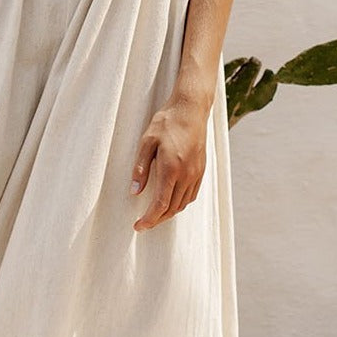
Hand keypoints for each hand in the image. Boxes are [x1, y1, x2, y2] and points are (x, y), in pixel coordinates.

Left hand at [129, 96, 208, 230]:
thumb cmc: (167, 122)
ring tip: (154, 215)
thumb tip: (135, 191)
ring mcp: (196, 173)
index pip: (160, 205)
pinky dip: (179, 203)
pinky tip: (170, 201)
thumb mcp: (147, 141)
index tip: (138, 227)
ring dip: (168, 213)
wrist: (191, 109)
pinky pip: (191, 195)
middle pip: (171, 208)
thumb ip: (141, 168)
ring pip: (182, 204)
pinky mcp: (201, 170)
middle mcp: (186, 175)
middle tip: (143, 223)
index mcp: (171, 169)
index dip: (149, 219)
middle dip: (156, 220)